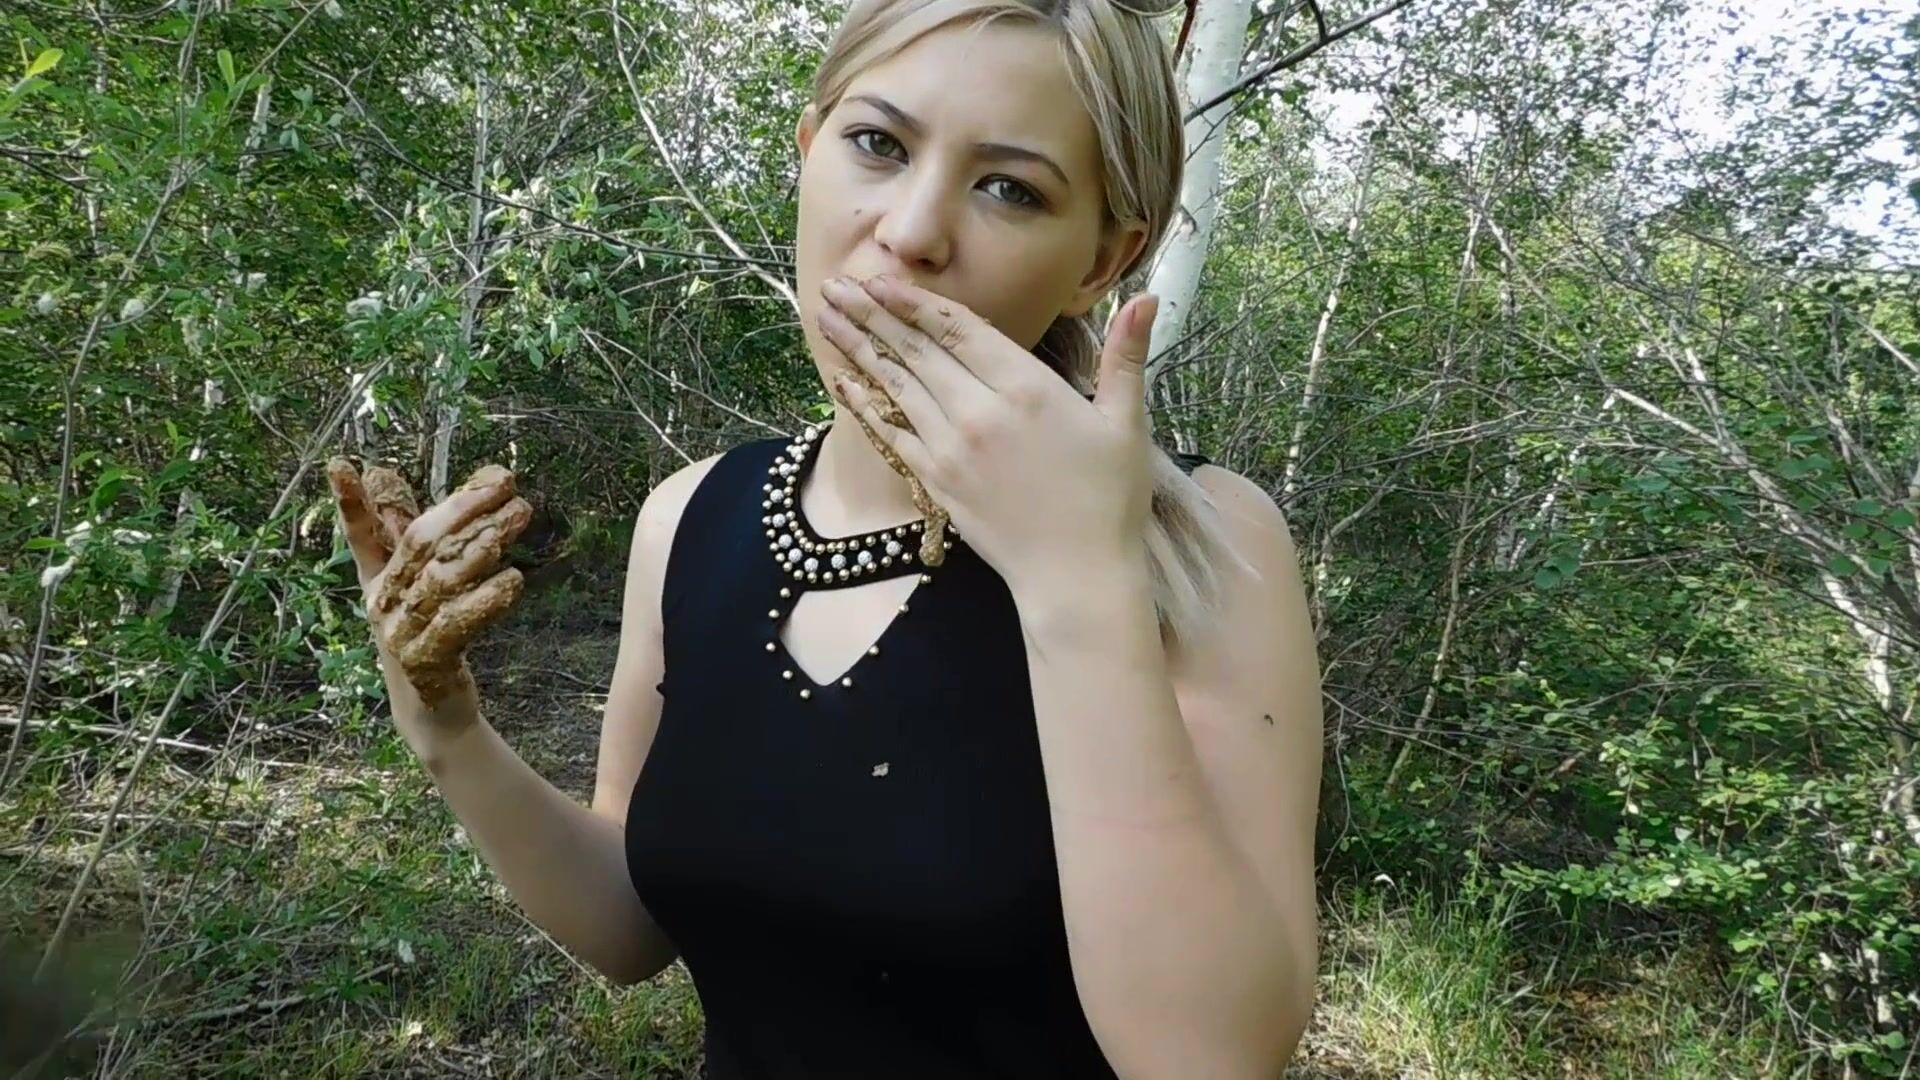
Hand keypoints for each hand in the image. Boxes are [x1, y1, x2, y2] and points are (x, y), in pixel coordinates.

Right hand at [326, 459, 531, 721]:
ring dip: (483, 543)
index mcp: (379, 580)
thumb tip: (413, 479)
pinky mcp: (426, 662)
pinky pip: (456, 623)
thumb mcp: (421, 584)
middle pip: (419, 545)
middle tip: (504, 483)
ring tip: (517, 517)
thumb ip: (423, 537)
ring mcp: (401, 634)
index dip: (349, 503)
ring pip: (441, 579)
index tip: (339, 465)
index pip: (361, 535)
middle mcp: (383, 604)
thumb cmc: (432, 636)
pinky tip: (513, 580)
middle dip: (462, 507)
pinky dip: (485, 599)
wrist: (436, 712)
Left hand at [815, 274, 1160, 590]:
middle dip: (873, 314)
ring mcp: (951, 449)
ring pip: (896, 386)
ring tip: (827, 319)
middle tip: (837, 286)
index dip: (916, 301)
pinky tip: (843, 383)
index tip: (882, 278)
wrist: (1076, 577)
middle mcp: (979, 412)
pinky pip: (891, 434)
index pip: (959, 330)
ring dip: (858, 349)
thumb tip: (1148, 298)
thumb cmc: (1108, 500)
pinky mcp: (937, 482)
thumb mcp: (1126, 423)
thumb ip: (1125, 356)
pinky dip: (865, 405)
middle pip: (917, 351)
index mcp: (1027, 388)